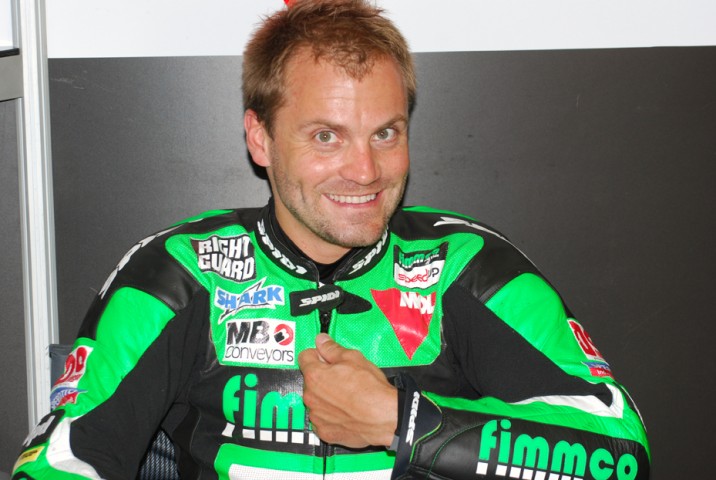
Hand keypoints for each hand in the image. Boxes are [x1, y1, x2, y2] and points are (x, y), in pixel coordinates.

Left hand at [298, 333, 396, 447]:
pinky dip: (331, 415)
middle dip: (324, 377)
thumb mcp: (353, 358)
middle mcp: (311, 396)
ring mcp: (316, 416)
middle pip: (311, 380)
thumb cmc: (371, 389)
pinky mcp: (325, 431)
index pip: (305, 357)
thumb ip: (332, 348)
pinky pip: (323, 419)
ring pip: (317, 400)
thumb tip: (321, 341)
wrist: (384, 417)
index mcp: (315, 376)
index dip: (317, 354)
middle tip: (343, 378)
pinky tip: (347, 412)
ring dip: (327, 397)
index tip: (325, 357)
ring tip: (347, 396)